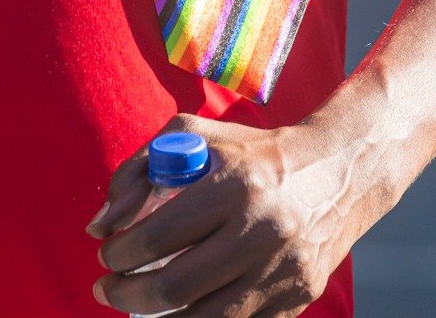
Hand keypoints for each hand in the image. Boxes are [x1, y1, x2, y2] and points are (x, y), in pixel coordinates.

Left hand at [87, 115, 357, 315]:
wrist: (336, 173)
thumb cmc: (251, 152)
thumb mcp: (195, 136)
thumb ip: (139, 170)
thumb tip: (99, 225)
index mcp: (234, 184)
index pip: (159, 235)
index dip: (121, 253)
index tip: (105, 255)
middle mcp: (261, 230)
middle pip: (175, 287)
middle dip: (127, 294)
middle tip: (108, 289)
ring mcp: (281, 272)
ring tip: (135, 308)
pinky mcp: (296, 300)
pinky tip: (177, 315)